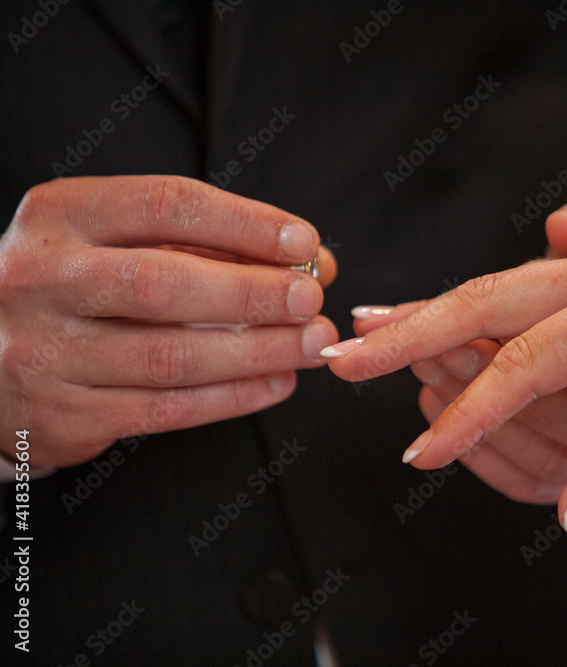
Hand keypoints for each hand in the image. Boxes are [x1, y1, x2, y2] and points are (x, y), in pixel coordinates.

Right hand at [0, 175, 338, 466]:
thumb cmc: (76, 288)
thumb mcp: (117, 242)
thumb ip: (207, 245)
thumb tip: (311, 261)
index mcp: (61, 216)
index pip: (165, 205)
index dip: (245, 223)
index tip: (303, 242)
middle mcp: (41, 280)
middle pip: (164, 283)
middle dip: (253, 292)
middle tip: (312, 300)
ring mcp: (45, 352)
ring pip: (171, 356)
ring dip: (258, 351)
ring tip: (311, 344)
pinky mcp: (61, 416)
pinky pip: (165, 409)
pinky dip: (232, 397)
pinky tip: (275, 381)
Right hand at [351, 195, 566, 503]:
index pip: (527, 363)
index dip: (471, 415)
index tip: (422, 455)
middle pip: (488, 296)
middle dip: (414, 329)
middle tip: (348, 355)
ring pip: (504, 285)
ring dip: (438, 312)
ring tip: (379, 331)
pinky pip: (537, 286)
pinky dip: (484, 306)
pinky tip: (449, 325)